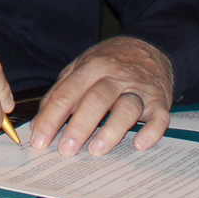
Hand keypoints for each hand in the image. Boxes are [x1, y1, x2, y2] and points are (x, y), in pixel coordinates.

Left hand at [30, 36, 172, 154]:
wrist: (149, 47)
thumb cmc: (109, 62)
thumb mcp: (81, 67)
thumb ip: (61, 91)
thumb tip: (39, 122)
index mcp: (90, 68)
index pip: (66, 94)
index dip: (50, 118)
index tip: (39, 141)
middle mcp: (115, 77)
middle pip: (95, 100)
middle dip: (79, 126)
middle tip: (66, 150)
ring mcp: (138, 88)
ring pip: (126, 108)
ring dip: (111, 130)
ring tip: (96, 150)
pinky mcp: (159, 100)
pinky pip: (159, 116)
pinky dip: (152, 131)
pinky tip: (140, 144)